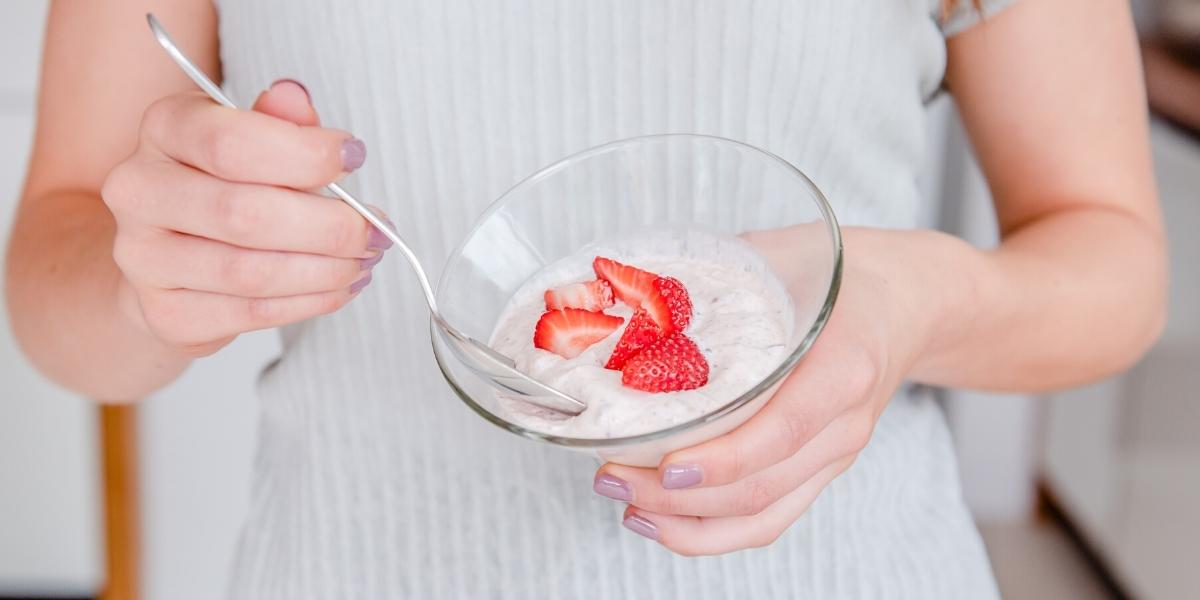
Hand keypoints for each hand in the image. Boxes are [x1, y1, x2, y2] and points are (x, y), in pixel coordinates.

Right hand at [101, 80, 389, 356]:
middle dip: (330, 227)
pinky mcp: (167, 312)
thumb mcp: (252, 137)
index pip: (230, 143)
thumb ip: (278, 123)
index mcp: (163, 130)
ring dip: (327, 270)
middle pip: (246, 214)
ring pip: (252, 272)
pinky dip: (310, 302)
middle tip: (375, 229)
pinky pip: (253, 312)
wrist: (168, 255)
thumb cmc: (223, 186)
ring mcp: (144, 258)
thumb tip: (296, 100)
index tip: (353, 158)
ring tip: (364, 260)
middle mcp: (140, 191)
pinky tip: (338, 286)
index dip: (305, 155)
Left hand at [592, 227, 938, 554]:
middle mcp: (845, 422)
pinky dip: (712, 533)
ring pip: (762, 518)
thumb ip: (715, 276)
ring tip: (624, 504)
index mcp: (843, 363)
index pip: (783, 430)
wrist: (905, 303)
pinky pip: (768, 521)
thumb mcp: (783, 257)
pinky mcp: (819, 472)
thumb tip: (622, 285)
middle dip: (677, 496)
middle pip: (761, 486)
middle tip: (610, 477)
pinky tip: (661, 522)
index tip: (664, 465)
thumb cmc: (838, 276)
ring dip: (686, 524)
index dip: (723, 459)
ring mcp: (835, 455)